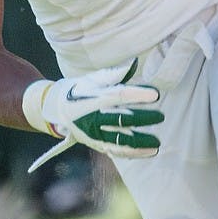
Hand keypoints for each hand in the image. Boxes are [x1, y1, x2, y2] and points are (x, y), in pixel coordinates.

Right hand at [23, 60, 163, 170]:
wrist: (56, 109)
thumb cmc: (78, 89)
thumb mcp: (92, 79)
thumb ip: (113, 75)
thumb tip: (132, 65)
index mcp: (94, 98)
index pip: (120, 96)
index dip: (138, 95)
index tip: (156, 94)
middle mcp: (94, 118)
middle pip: (124, 120)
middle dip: (144, 118)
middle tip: (161, 116)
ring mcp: (95, 134)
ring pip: (121, 140)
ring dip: (141, 142)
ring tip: (157, 141)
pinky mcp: (97, 144)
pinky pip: (117, 151)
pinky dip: (134, 153)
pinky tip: (150, 152)